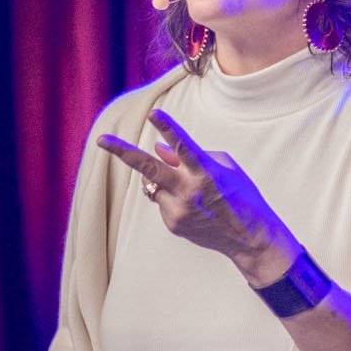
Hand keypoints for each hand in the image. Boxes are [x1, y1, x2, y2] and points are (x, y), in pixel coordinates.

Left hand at [95, 110, 298, 282]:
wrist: (249, 238)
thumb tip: (157, 149)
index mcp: (206, 173)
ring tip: (192, 191)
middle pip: (148, 169)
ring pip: (155, 184)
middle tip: (101, 140)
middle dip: (123, 152)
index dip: (168, 128)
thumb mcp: (222, 168)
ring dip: (164, 180)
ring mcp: (178, 210)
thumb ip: (187, 156)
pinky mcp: (173, 224)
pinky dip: (172, 198)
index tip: (153, 113)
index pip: (183, 146)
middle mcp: (188, 192)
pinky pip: (163, 201)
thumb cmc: (239, 194)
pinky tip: (195, 207)